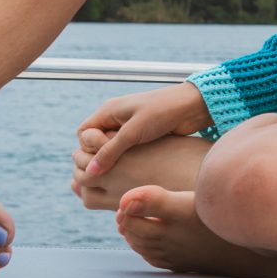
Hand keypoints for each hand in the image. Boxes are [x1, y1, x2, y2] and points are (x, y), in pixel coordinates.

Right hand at [76, 83, 206, 184]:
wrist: (193, 107)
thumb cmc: (163, 112)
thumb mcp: (133, 132)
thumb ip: (110, 151)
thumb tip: (90, 171)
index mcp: (109, 110)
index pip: (83, 134)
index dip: (88, 147)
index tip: (106, 154)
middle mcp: (115, 118)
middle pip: (94, 143)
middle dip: (101, 155)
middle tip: (118, 162)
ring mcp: (128, 128)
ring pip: (110, 149)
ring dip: (115, 159)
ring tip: (129, 165)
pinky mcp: (141, 137)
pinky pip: (125, 152)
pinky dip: (127, 159)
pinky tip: (138, 167)